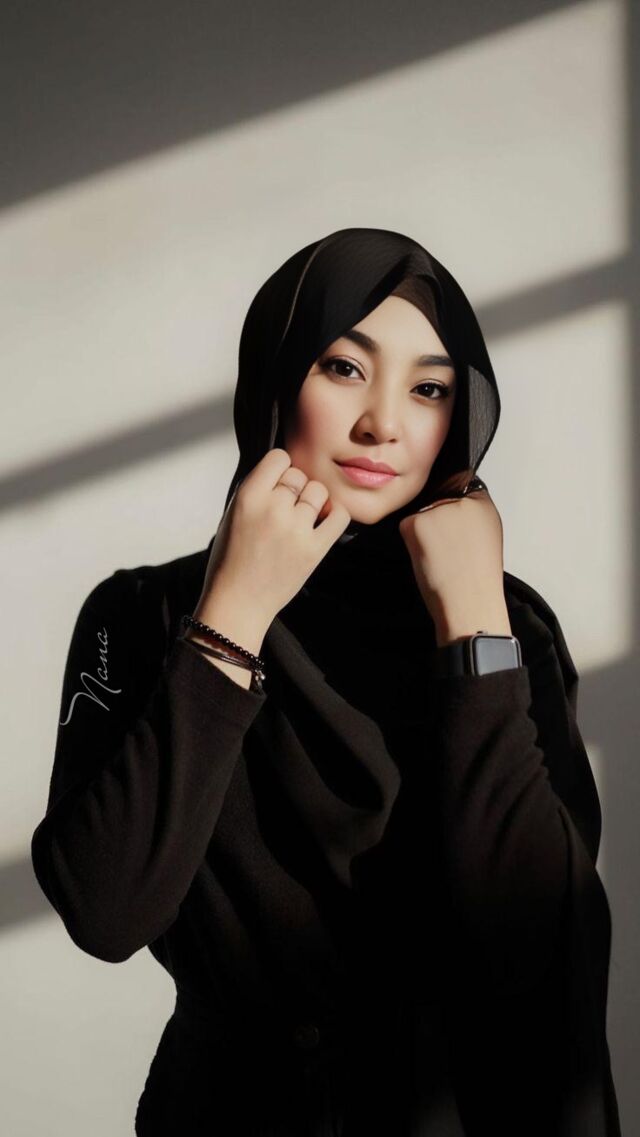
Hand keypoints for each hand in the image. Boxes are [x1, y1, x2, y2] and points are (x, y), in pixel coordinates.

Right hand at [199, 449, 350, 623]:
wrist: (238, 603)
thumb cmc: (231, 561)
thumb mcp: (232, 515)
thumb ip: (257, 490)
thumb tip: (283, 472)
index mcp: (248, 497)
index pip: (279, 457)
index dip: (280, 469)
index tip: (277, 484)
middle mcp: (273, 509)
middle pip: (299, 475)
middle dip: (294, 488)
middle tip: (285, 509)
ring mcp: (296, 530)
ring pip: (319, 492)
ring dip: (313, 501)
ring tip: (301, 519)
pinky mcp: (315, 549)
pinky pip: (340, 516)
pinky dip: (335, 514)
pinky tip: (323, 521)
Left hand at [398, 481, 511, 645]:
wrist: (470, 603)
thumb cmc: (477, 581)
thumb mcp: (486, 539)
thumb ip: (470, 518)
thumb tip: (450, 511)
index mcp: (484, 505)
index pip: (461, 488)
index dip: (451, 512)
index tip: (453, 532)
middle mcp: (463, 501)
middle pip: (437, 503)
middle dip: (436, 525)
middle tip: (448, 552)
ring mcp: (440, 509)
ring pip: (421, 516)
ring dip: (423, 536)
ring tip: (441, 559)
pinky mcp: (418, 522)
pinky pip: (407, 528)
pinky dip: (412, 545)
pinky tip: (429, 560)